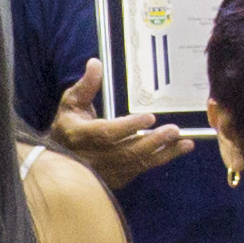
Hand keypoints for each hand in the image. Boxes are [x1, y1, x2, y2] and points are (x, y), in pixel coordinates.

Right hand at [47, 60, 200, 191]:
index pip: (108, 133)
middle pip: (128, 152)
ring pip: (138, 163)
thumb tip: (96, 63)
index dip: (129, 127)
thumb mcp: (71, 103)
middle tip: (174, 130)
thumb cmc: (67, 127)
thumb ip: (86, 85)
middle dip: (153, 141)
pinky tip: (175, 151)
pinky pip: (140, 170)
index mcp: (82, 135)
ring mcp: (107, 171)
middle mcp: (95, 157)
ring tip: (185, 143)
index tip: (149, 117)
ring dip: (163, 153)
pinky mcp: (116, 179)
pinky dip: (159, 161)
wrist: (59, 162)